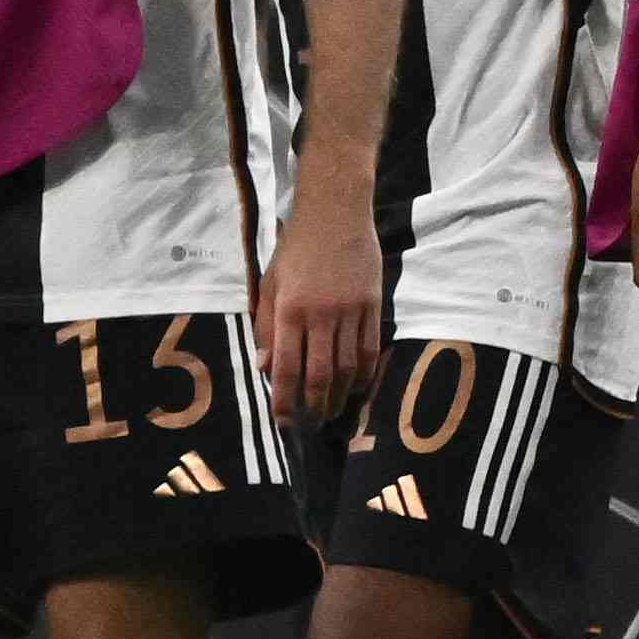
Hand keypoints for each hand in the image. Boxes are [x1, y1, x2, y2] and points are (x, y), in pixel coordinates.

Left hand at [258, 196, 383, 437]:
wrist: (336, 214)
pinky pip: (370, 352)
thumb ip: (266, 326)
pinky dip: (364, 376)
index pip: (286, 366)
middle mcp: (322, 316)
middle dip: (314, 406)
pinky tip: (356, 389)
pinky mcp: (374, 307)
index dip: (284, 399)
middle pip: (320, 375)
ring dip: (339, 397)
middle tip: (310, 424)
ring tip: (331, 412)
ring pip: (348, 368)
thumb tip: (264, 367)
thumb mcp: (270, 283)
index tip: (282, 421)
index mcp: (290, 309)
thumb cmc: (296, 249)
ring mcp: (351, 313)